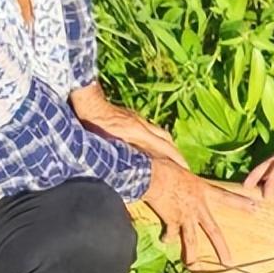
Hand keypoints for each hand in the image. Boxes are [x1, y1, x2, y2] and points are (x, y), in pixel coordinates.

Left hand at [73, 85, 187, 167]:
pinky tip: (155, 145)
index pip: (164, 147)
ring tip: (174, 158)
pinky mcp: (133, 116)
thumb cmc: (92, 125)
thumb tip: (131, 170)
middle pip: (167, 140)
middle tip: (184, 168)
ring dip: (169, 145)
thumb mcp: (104, 145)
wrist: (88, 102)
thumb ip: (120, 156)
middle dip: (177, 155)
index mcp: (137, 133)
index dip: (176, 160)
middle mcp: (142, 125)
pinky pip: (152, 128)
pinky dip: (158, 138)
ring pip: (161, 133)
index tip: (185, 170)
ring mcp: (138, 119)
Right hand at [143, 158, 252, 265]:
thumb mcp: (182, 167)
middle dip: (221, 248)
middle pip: (213, 231)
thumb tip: (183, 170)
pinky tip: (164, 241)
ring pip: (191, 240)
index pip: (227, 197)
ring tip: (194, 265)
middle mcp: (197, 206)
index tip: (255, 208)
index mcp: (203, 190)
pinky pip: (170, 234)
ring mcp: (185, 216)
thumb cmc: (166, 167)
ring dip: (192, 254)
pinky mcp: (171, 221)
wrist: (152, 175)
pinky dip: (167, 238)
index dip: (241, 203)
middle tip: (229, 263)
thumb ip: (186, 174)